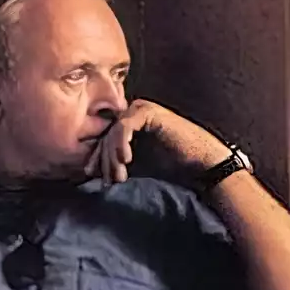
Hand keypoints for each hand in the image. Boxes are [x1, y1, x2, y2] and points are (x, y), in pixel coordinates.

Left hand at [87, 100, 230, 183]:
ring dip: (113, 156)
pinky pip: (125, 126)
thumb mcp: (135, 165)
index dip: (98, 158)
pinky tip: (127, 159)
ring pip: (113, 132)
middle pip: (106, 135)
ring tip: (120, 175)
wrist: (200, 164)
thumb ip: (115, 163)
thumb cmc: (169, 165)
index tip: (93, 176)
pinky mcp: (148, 111)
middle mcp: (131, 112)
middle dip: (105, 160)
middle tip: (110, 180)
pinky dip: (122, 143)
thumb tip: (88, 170)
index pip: (104, 138)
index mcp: (127, 123)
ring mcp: (140, 109)